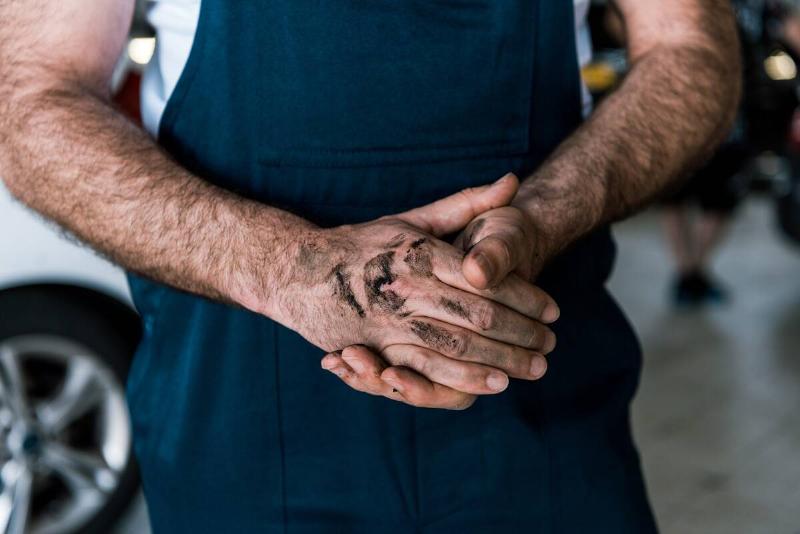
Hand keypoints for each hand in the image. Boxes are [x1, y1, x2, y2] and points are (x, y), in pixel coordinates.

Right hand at [270, 177, 558, 397]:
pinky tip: (491, 384)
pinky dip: (463, 378)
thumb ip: (464, 205)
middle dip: (522, 334)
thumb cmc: (363, 244)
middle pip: (479, 317)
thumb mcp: (412, 219)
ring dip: (502, 361)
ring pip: (458, 347)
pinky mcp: (376, 347)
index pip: (486, 280)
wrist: (298, 271)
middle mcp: (407, 287)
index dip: (525, 297)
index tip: (553, 310)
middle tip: (551, 344)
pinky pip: (427, 369)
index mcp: (420, 252)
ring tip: (534, 368)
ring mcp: (390, 320)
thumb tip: (512, 181)